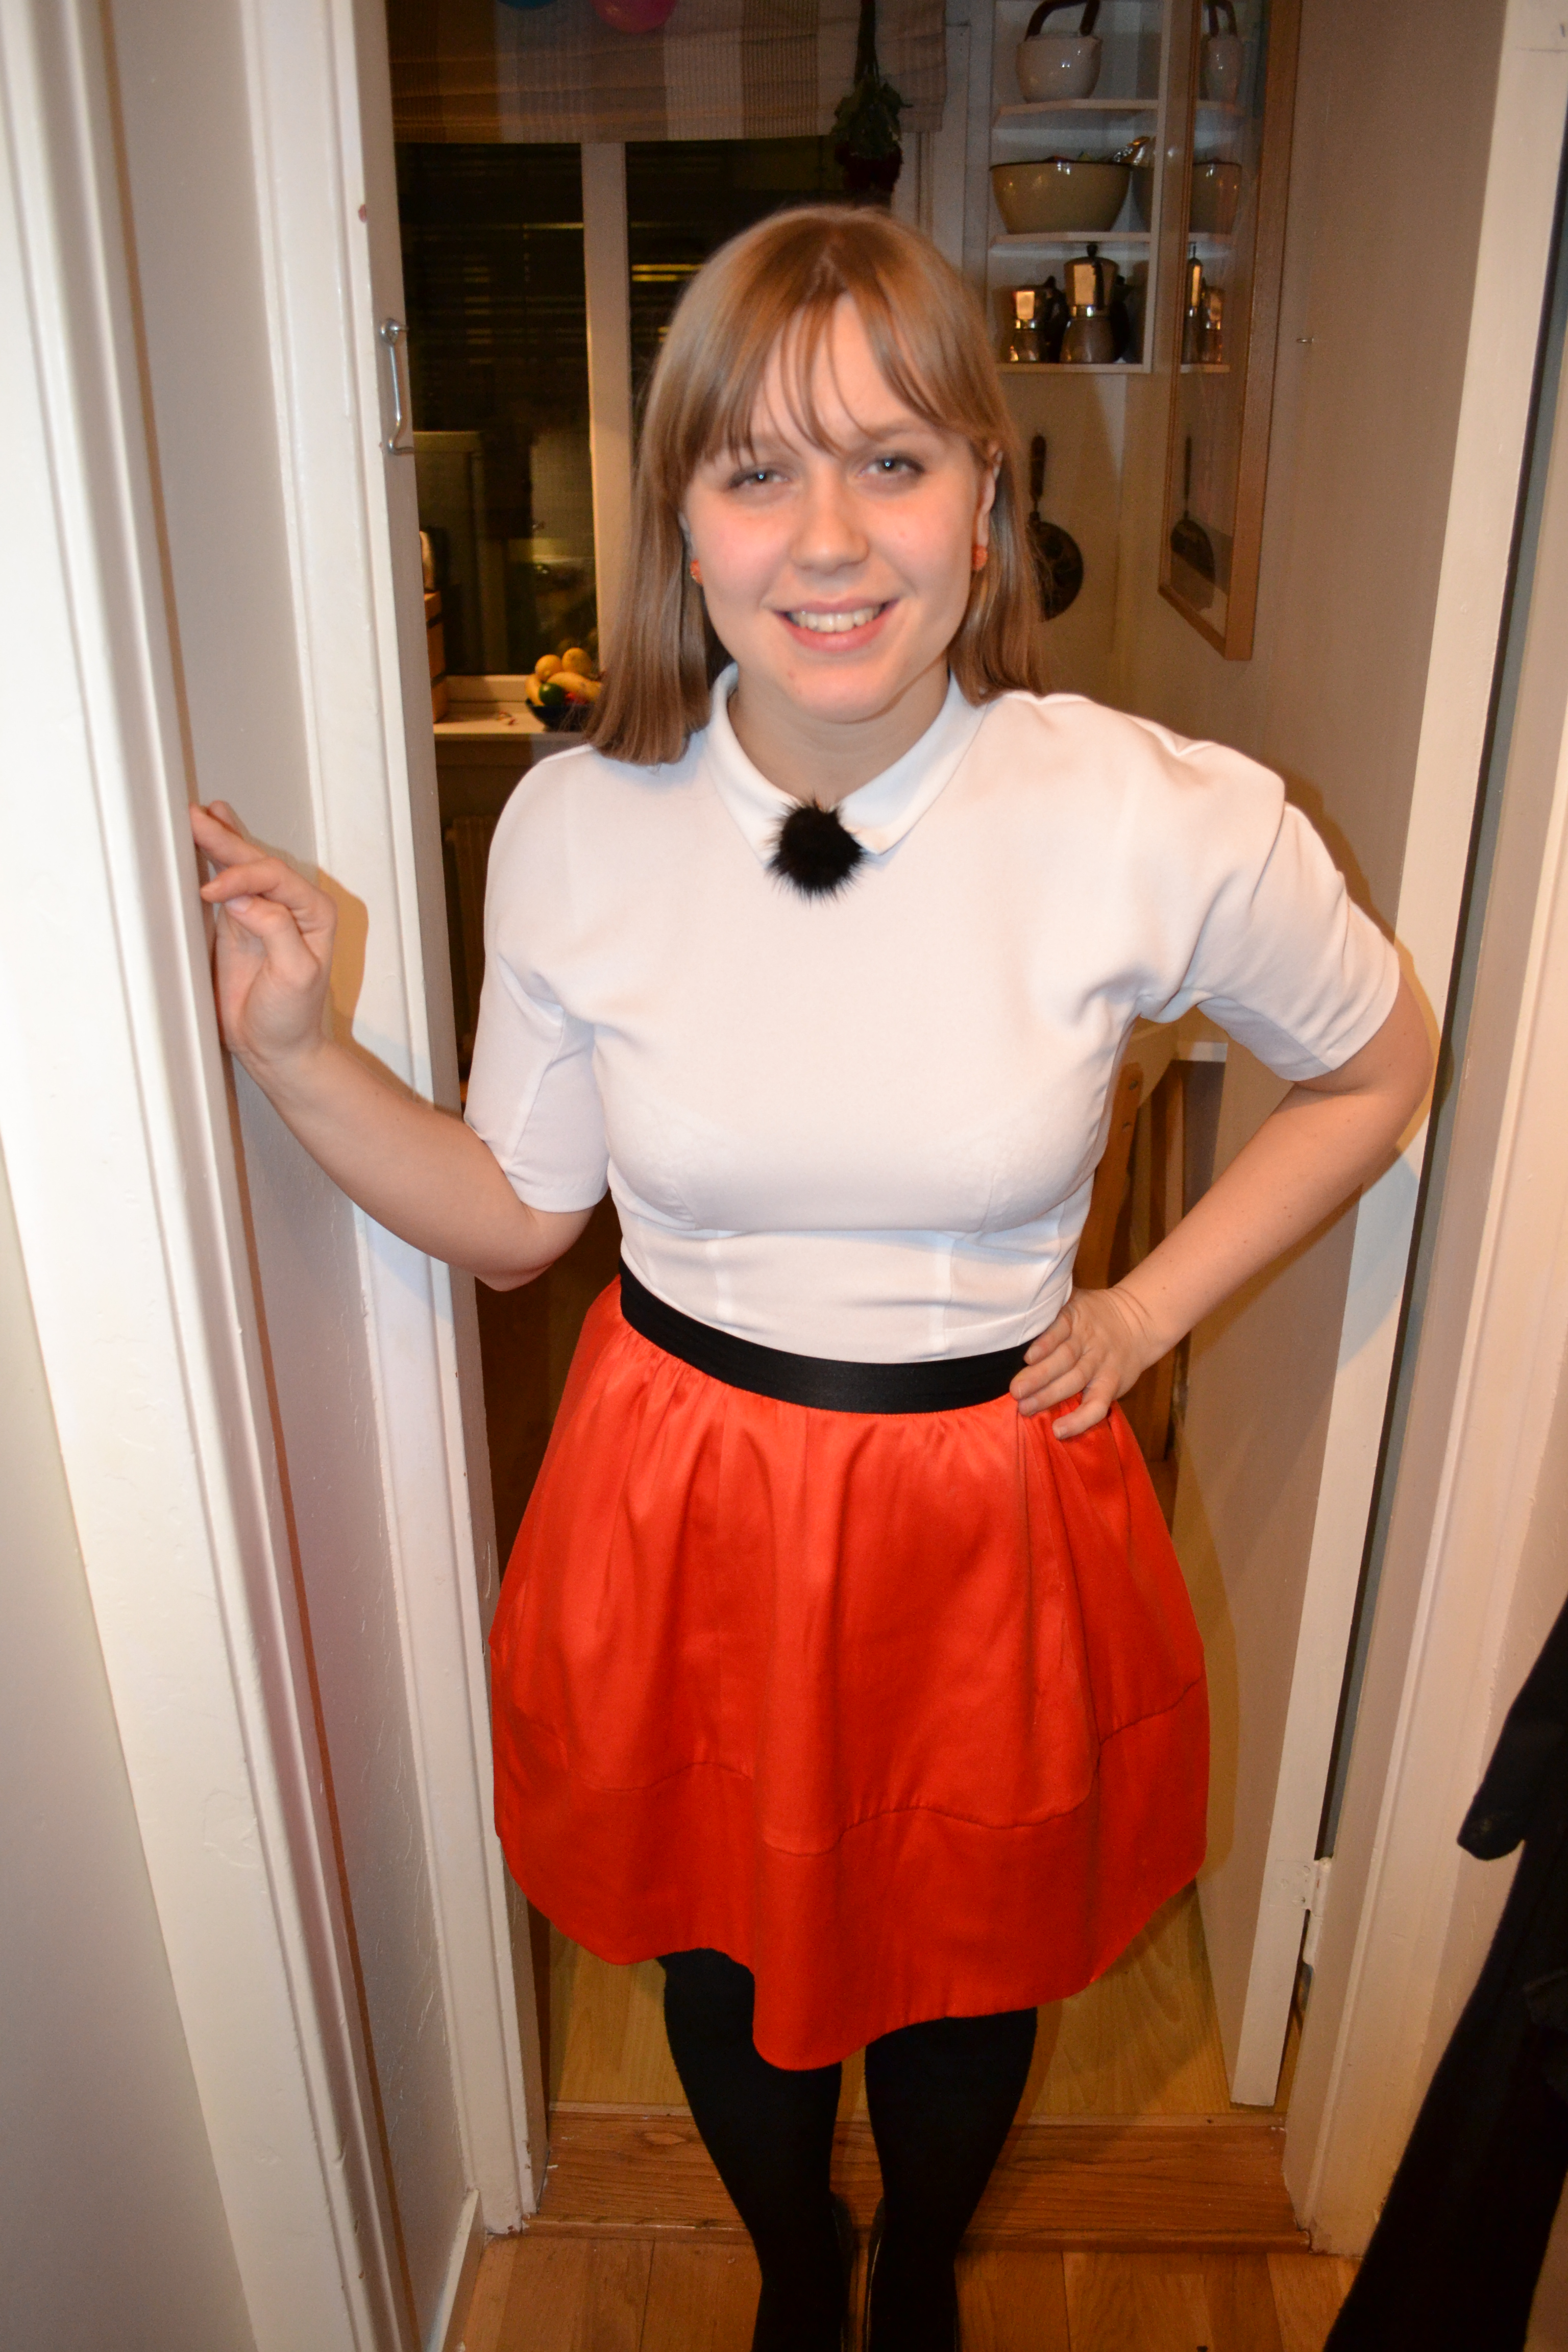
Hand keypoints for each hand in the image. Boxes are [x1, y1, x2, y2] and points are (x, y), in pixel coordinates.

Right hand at [190, 801, 334, 1073]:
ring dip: (219, 840)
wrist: (275, 1046)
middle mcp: (291, 905)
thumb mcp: (295, 976)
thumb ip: (274, 931)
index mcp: (313, 912)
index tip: (213, 891)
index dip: (243, 878)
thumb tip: (242, 898)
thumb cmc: (292, 1017)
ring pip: (240, 866)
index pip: (275, 878)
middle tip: (195, 818)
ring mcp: (262, 911)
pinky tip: (208, 835)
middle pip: (256, 863)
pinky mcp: (238, 923)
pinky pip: (226, 883)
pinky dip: (214, 860)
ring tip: (197, 814)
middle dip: (226, 841)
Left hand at [1011, 1284, 1166, 1439]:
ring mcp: (1101, 1363)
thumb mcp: (1073, 1302)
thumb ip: (1048, 1313)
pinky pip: (1097, 1405)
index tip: (1026, 1356)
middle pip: (1064, 1358)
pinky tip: (1060, 1430)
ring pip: (1076, 1380)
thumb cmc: (1093, 1315)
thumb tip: (1009, 1323)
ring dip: (1050, 1396)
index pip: (1060, 1328)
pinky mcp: (1112, 1384)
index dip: (1045, 1343)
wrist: (1139, 1321)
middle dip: (1039, 1376)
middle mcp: (1089, 1340)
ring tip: (1026, 1408)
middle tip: (1015, 1390)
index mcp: (1076, 1317)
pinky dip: (1080, 1419)